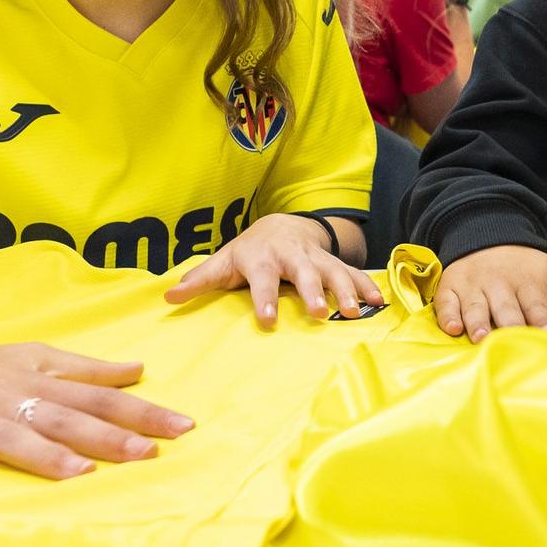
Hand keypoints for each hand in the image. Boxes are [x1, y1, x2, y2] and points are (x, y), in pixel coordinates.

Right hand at [0, 320, 193, 502]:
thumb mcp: (29, 357)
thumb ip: (83, 368)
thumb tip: (138, 369)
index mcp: (34, 381)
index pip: (97, 397)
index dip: (140, 411)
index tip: (183, 426)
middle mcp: (5, 398)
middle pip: (63, 417)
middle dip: (107, 435)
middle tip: (149, 453)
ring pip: (7, 436)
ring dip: (42, 455)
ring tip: (78, 473)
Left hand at [165, 213, 382, 327]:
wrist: (284, 225)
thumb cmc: (249, 251)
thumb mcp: (224, 261)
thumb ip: (200, 280)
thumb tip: (167, 297)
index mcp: (262, 258)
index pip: (262, 278)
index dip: (264, 298)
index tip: (268, 320)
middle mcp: (292, 257)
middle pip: (304, 273)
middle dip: (314, 291)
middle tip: (320, 313)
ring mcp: (317, 259)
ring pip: (334, 272)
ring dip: (346, 290)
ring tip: (355, 312)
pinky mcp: (334, 263)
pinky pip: (354, 273)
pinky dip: (367, 286)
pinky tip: (378, 302)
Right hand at [433, 244, 546, 341]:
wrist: (486, 236)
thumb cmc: (521, 264)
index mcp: (526, 281)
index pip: (535, 303)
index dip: (542, 319)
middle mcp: (498, 284)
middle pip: (506, 308)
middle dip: (511, 325)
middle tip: (513, 342)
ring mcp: (472, 286)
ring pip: (475, 307)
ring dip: (478, 323)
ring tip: (481, 338)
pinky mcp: (450, 288)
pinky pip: (446, 303)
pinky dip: (447, 316)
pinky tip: (453, 328)